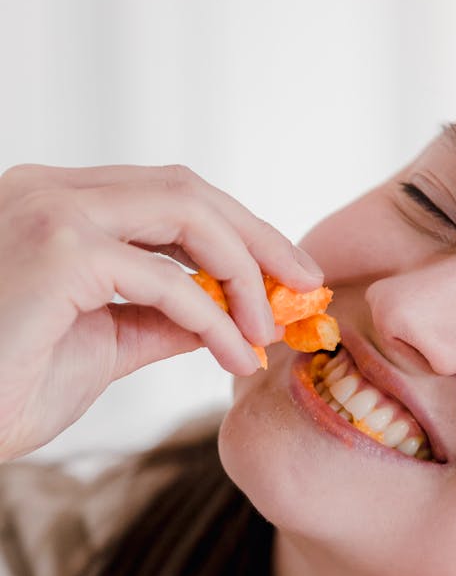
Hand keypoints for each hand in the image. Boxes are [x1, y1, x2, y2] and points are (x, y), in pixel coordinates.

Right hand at [0, 163, 323, 460]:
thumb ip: (162, 319)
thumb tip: (227, 314)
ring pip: (186, 212)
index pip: (167, 195)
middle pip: (186, 188)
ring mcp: (51, 212)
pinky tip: (237, 355)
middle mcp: (49, 191)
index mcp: (55, 205)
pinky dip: (215, 318)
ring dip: (244, 270)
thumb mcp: (103, 344)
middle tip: (304, 283)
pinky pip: (167, 278)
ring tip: (269, 326)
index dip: (235, 229)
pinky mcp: (58, 250)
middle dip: (257, 236)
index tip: (284, 272)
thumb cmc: (3, 387)